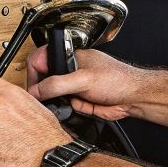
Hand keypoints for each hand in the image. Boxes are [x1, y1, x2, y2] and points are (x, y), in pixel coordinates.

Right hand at [26, 48, 147, 121]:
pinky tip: (75, 107)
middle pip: (44, 78)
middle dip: (43, 89)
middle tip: (44, 97)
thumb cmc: (118, 80)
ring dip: (54, 101)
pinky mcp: (78, 100)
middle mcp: (70, 70)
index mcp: (71, 57)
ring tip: (64, 102)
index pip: (41, 59)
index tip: (33, 87)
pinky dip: (65, 109)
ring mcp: (73, 86)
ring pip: (52, 94)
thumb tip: (37, 90)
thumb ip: (57, 84)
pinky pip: (63, 106)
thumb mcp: (83, 79)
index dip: (33, 73)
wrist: (134, 98)